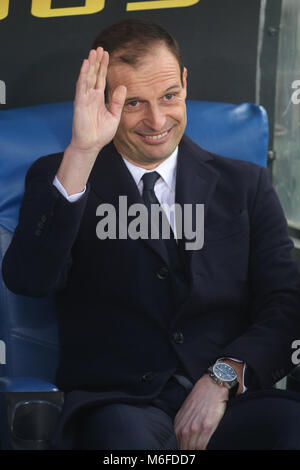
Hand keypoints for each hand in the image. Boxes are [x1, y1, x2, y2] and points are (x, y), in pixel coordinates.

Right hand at [57, 47, 126, 194]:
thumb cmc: (101, 134)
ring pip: (87, 77)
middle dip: (97, 62)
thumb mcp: (114, 116)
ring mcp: (84, 98)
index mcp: (98, 99)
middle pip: (94, 75)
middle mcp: (90, 96)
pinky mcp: (79, 103)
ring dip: (90, 64)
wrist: (91, 145)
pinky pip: (81, 86)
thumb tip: (122, 87)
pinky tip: (85, 64)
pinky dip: (83, 74)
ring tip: (93, 52)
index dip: (104, 67)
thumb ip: (117, 102)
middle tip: (100, 48)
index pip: (101, 79)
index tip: (107, 55)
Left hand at [174, 374, 227, 449]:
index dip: (185, 450)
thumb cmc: (201, 396)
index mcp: (179, 423)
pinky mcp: (206, 426)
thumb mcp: (187, 410)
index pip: (179, 445)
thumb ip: (184, 423)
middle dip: (189, 451)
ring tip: (200, 451)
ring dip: (195, 452)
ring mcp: (195, 427)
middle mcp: (185, 426)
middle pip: (184, 448)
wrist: (212, 386)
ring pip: (193, 449)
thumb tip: (185, 436)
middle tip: (194, 452)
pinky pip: (202, 445)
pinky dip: (202, 450)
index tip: (188, 450)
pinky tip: (205, 450)